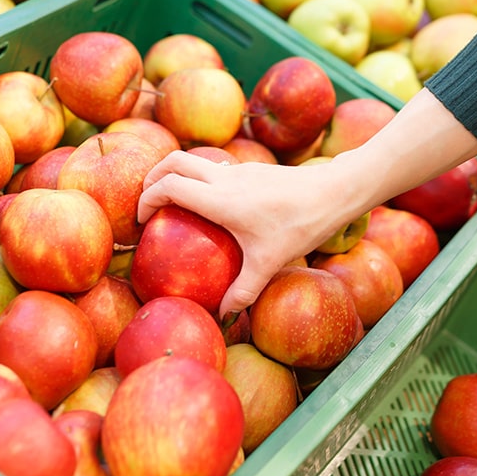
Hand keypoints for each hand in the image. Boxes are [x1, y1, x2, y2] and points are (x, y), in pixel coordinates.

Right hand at [137, 150, 371, 319]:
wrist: (334, 190)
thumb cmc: (301, 225)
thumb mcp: (270, 262)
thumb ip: (243, 290)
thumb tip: (224, 316)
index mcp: (220, 199)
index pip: (168, 186)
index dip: (146, 199)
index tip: (142, 222)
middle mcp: (224, 178)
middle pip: (172, 161)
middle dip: (152, 178)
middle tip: (147, 205)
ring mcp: (238, 169)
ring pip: (194, 159)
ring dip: (176, 174)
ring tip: (173, 204)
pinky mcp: (251, 169)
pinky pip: (214, 166)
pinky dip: (200, 178)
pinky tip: (211, 205)